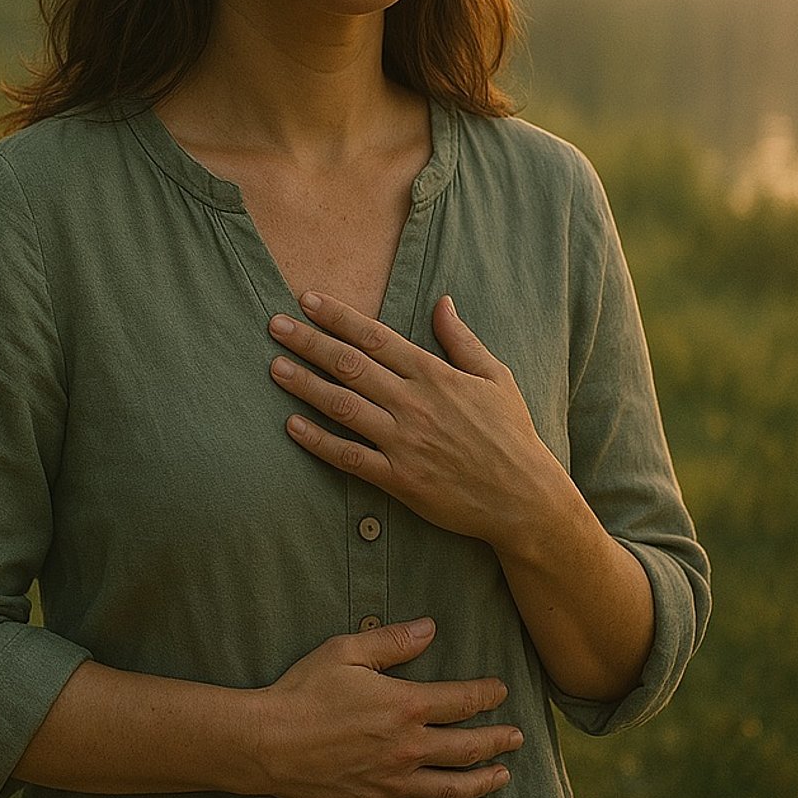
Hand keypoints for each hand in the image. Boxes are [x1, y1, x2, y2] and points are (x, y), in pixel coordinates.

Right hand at [250, 617, 522, 797]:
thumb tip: (430, 627)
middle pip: (467, 748)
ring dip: (482, 782)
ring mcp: (392, 785)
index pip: (462, 701)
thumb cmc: (304, 692)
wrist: (267, 744)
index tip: (501, 691)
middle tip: (516, 738)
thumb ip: (392, 640)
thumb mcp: (346, 651)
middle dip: (497, 741)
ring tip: (501, 777)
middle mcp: (407, 749)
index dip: (487, 695)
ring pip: (451, 789)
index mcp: (405, 707)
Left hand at [268, 292, 570, 548]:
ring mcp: (404, 442)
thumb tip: (442, 302)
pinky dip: (318, 441)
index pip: (376, 337)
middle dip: (309, 342)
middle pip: (350, 365)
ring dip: (305, 385)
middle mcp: (414, 404)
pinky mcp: (399, 478)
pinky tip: (292, 426)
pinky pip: (349, 457)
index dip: (338, 317)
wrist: (523, 497)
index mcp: (435, 375)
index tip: (308, 300)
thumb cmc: (511, 434)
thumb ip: (462, 340)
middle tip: (275, 325)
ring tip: (275, 367)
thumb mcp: (496, 377)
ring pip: (342, 406)